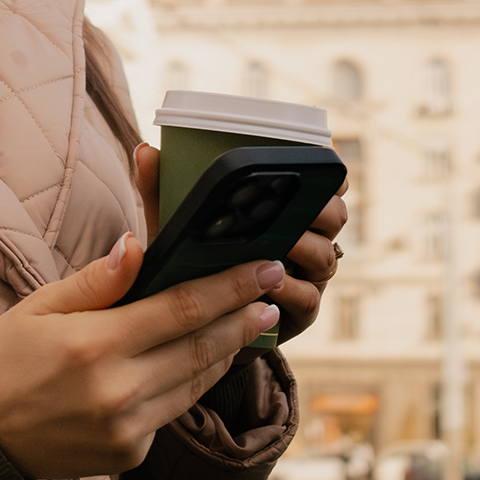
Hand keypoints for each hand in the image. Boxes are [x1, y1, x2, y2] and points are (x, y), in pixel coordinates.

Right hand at [0, 233, 283, 478]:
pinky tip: (204, 361)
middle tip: (275, 291)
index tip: (265, 269)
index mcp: (95, 345)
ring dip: (229, 350)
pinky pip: (173, 410)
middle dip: (244, 316)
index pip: (182, 308)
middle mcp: (118, 390)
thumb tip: (140, 246)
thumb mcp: (38, 307)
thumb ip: (96, 281)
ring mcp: (127, 427)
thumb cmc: (3, 360)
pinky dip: (192, 383)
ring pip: (197, 382)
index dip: (231, 287)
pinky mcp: (129, 453)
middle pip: (203, 346)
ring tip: (253, 322)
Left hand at [133, 143, 347, 342]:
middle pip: (334, 216)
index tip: (318, 161)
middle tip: (297, 203)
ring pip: (325, 255)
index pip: (325, 186)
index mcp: (285, 213)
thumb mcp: (177, 225)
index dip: (328, 174)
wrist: (194, 328)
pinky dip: (292, 287)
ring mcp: (306, 277)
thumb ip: (161, 189)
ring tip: (282, 241)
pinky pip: (309, 297)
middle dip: (320, 207)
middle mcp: (304, 241)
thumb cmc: (191, 264)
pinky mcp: (300, 312)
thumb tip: (145, 150)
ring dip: (306, 245)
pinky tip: (273, 280)